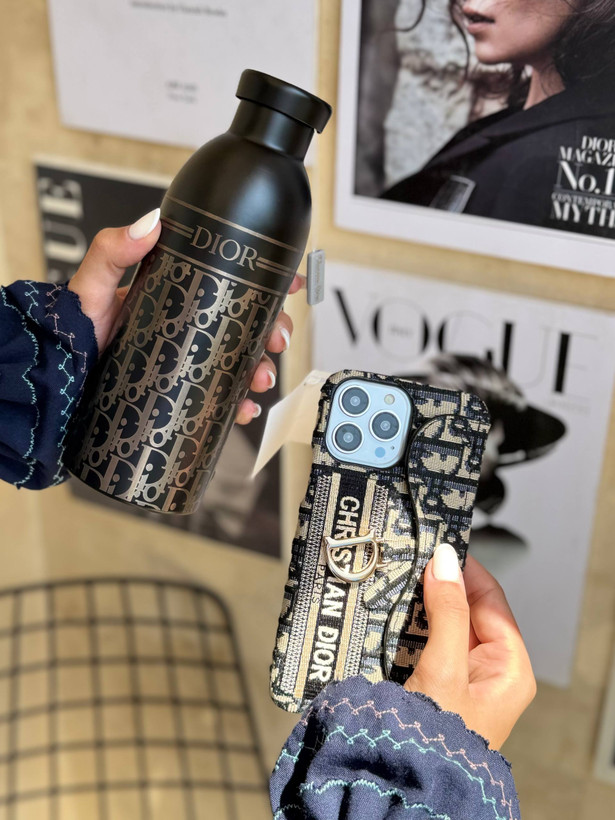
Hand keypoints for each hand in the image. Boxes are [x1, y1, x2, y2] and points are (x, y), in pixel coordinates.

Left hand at [68, 209, 298, 424]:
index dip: (267, 281)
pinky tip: (244, 409)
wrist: (58, 378)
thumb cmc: (73, 329)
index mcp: (180, 294)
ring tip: (260, 378)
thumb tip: (151, 223)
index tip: (289, 283)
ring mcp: (189, 358)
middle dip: (274, 332)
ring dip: (262, 369)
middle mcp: (190, 326)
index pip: (232, 281)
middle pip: (249, 324)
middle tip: (278, 339)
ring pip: (242, 362)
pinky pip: (222, 396)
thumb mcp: (94, 285)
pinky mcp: (184, 389)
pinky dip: (240, 404)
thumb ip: (114, 250)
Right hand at [404, 545, 535, 749]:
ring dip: (421, 604)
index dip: (465, 570)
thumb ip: (447, 611)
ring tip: (398, 579)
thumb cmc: (439, 739)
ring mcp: (461, 676)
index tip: (437, 545)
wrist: (408, 784)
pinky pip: (426, 641)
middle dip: (439, 585)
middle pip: (466, 609)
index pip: (490, 600)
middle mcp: (489, 669)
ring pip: (443, 623)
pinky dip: (410, 625)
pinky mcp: (436, 682)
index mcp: (510, 667)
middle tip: (411, 559)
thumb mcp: (446, 667)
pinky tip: (391, 611)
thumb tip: (447, 559)